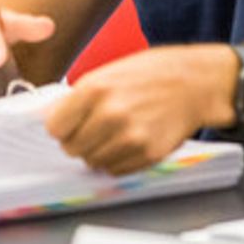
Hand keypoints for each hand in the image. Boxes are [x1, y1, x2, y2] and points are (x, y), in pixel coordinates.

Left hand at [44, 45, 235, 175]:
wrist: (194, 82)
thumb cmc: (150, 73)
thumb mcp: (106, 73)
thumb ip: (78, 98)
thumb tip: (49, 119)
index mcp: (94, 88)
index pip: (55, 127)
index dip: (60, 126)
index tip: (67, 124)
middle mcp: (110, 114)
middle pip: (72, 148)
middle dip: (77, 141)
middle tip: (91, 129)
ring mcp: (130, 137)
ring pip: (92, 162)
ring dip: (97, 152)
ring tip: (112, 133)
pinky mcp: (148, 154)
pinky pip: (116, 170)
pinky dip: (117, 160)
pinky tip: (128, 141)